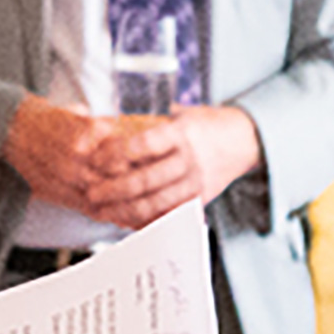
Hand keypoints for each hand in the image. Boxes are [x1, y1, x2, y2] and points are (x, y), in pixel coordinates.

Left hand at [14, 99, 256, 229]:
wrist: (242, 140)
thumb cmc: (203, 124)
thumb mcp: (177, 113)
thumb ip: (146, 122)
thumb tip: (100, 124)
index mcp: (181, 133)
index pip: (144, 144)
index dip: (115, 153)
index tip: (94, 160)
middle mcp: (190, 159)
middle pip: (146, 180)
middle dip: (114, 190)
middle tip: (91, 193)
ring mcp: (196, 183)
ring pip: (155, 203)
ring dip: (124, 209)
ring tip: (102, 210)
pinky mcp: (199, 200)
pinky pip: (167, 215)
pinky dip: (144, 220)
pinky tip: (125, 218)